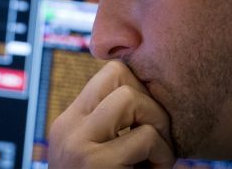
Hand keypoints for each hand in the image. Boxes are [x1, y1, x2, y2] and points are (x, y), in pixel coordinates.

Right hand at [48, 61, 174, 168]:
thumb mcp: (98, 153)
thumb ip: (110, 128)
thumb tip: (146, 96)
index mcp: (69, 122)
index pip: (107, 74)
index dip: (137, 87)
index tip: (147, 120)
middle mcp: (68, 127)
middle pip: (117, 71)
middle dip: (148, 100)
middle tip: (156, 134)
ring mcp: (77, 142)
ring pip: (130, 97)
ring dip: (158, 125)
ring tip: (157, 155)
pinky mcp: (95, 163)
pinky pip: (147, 136)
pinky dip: (163, 156)